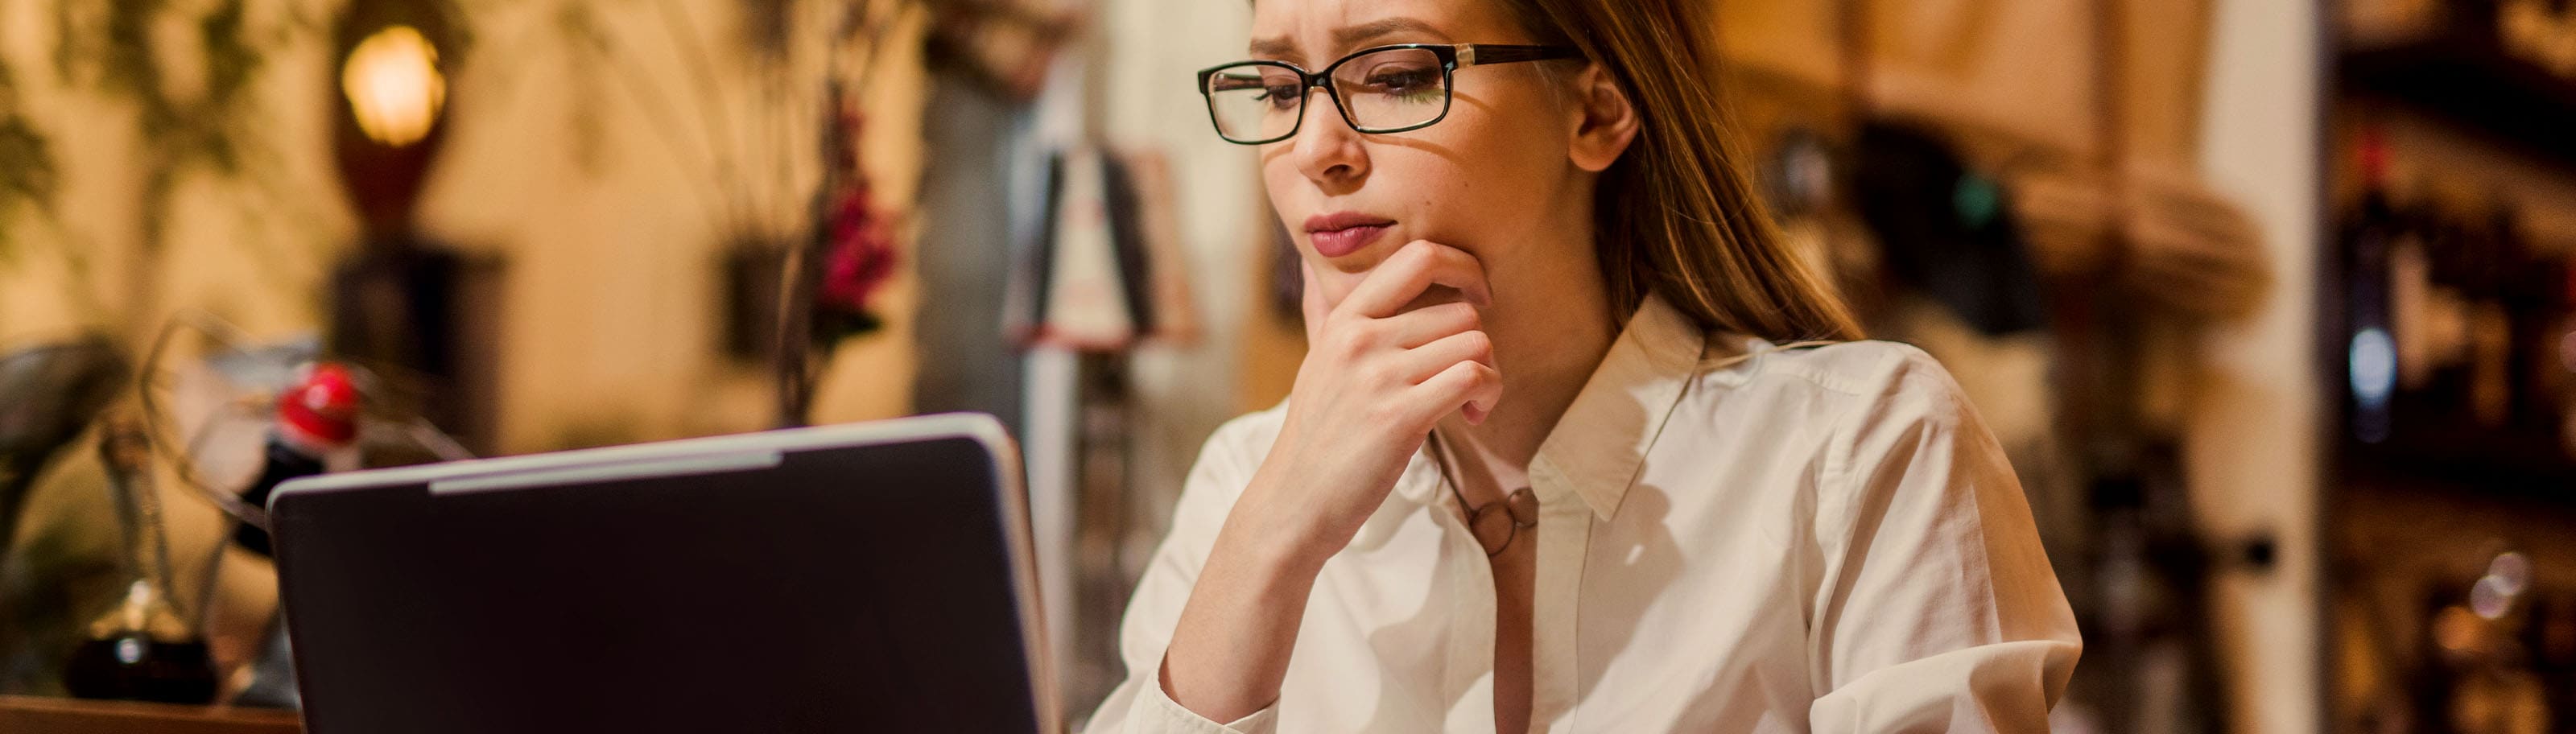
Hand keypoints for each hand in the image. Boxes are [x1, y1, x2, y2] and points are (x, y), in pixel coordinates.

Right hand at [1249, 240, 1502, 557]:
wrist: (1295, 501)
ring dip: (1490, 374)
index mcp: (1344, 320)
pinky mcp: (1401, 416)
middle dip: (1479, 345)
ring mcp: (1379, 377)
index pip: (1417, 257)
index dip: (1463, 269)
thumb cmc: (1316, 436)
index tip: (1477, 299)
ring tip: (1470, 402)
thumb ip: (1326, 315)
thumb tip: (1310, 268)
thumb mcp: (1316, 362)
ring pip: (1475, 343)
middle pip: (1460, 311)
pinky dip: (1489, 395)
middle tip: (1467, 380)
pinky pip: (1473, 377)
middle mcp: (1360, 339)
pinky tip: (1472, 416)